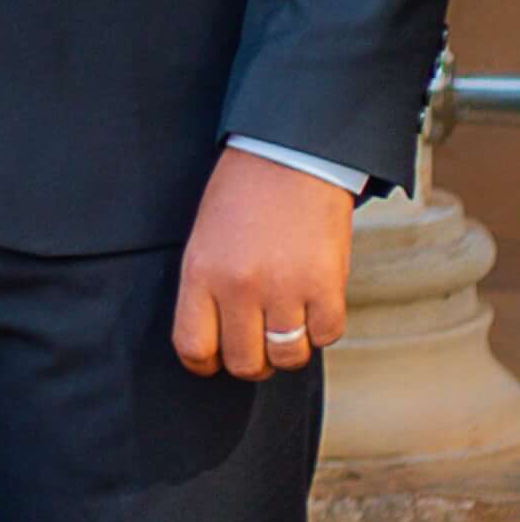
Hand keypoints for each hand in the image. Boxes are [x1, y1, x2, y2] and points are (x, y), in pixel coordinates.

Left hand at [174, 148, 352, 380]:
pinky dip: (321, 329)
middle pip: (245, 363)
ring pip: (287, 357)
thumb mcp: (203, 238)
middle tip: (256, 343)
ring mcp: (286, 289)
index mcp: (200, 272)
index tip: (213, 359)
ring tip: (285, 323)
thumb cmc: (240, 196)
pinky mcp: (327, 287)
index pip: (193, 347)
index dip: (204, 363)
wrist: (289, 158)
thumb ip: (207, 288)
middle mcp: (240, 286)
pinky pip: (326, 337)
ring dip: (287, 349)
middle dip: (251, 361)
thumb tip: (216, 339)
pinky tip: (312, 304)